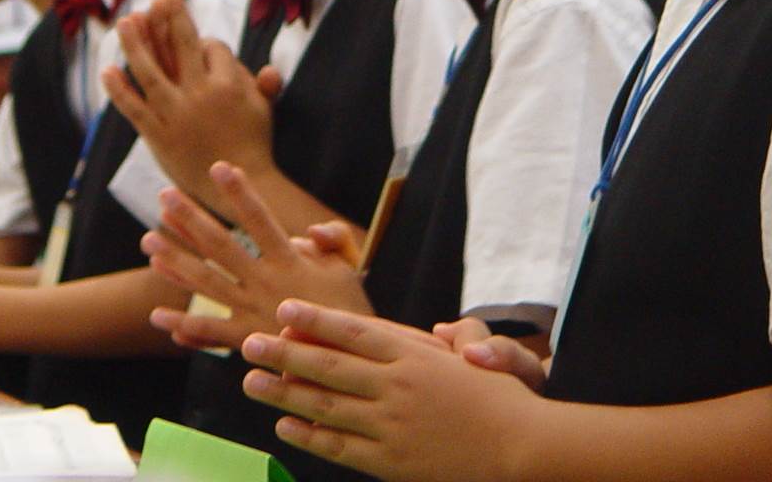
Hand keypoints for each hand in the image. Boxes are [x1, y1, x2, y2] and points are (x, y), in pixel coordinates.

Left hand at [106, 0, 280, 211]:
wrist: (237, 184)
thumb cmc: (253, 145)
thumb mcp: (264, 111)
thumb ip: (264, 87)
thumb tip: (270, 70)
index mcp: (227, 83)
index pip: (210, 46)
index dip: (206, 42)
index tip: (204, 46)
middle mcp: (199, 93)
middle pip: (180, 44)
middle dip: (171, 13)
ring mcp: (176, 114)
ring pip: (150, 71)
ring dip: (135, 43)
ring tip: (125, 19)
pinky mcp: (158, 135)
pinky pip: (134, 109)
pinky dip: (119, 90)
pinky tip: (107, 70)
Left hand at [145, 162, 371, 351]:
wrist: (348, 363)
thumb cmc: (348, 310)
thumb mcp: (348, 268)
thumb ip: (331, 240)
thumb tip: (305, 231)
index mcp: (290, 261)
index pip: (260, 219)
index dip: (240, 193)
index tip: (220, 167)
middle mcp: (264, 282)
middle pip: (221, 246)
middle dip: (191, 219)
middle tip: (164, 196)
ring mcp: (251, 311)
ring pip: (206, 282)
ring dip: (175, 261)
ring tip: (148, 242)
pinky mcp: (246, 339)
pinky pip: (210, 331)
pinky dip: (184, 324)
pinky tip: (158, 316)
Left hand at [237, 301, 540, 481]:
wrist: (522, 450)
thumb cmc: (501, 398)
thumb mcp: (477, 353)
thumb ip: (451, 335)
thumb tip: (438, 328)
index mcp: (414, 355)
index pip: (353, 331)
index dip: (315, 319)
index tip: (283, 310)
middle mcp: (397, 387)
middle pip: (328, 366)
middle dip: (283, 354)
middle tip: (249, 344)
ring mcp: (391, 426)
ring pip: (325, 407)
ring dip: (284, 393)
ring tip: (252, 382)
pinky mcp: (392, 462)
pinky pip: (341, 447)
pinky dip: (310, 436)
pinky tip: (285, 426)